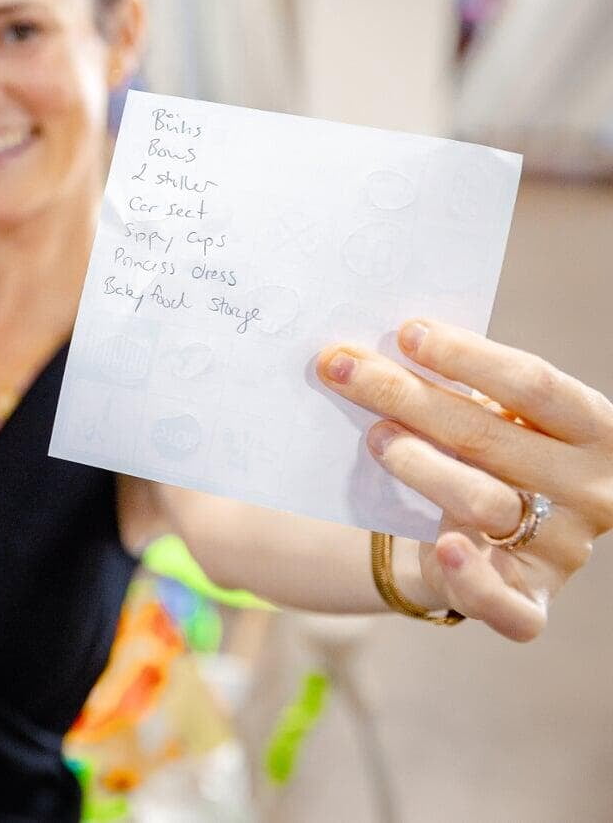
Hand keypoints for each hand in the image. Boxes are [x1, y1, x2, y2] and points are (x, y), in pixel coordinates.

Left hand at [319, 318, 612, 640]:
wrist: (490, 541)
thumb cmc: (491, 456)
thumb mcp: (499, 418)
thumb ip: (461, 389)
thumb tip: (373, 350)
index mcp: (597, 432)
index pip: (534, 385)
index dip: (468, 357)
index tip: (406, 332)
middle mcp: (591, 490)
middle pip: (489, 436)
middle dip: (406, 395)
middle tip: (344, 369)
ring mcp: (564, 548)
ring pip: (483, 501)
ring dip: (418, 464)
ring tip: (373, 436)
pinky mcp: (531, 599)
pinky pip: (503, 600)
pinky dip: (471, 576)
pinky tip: (441, 545)